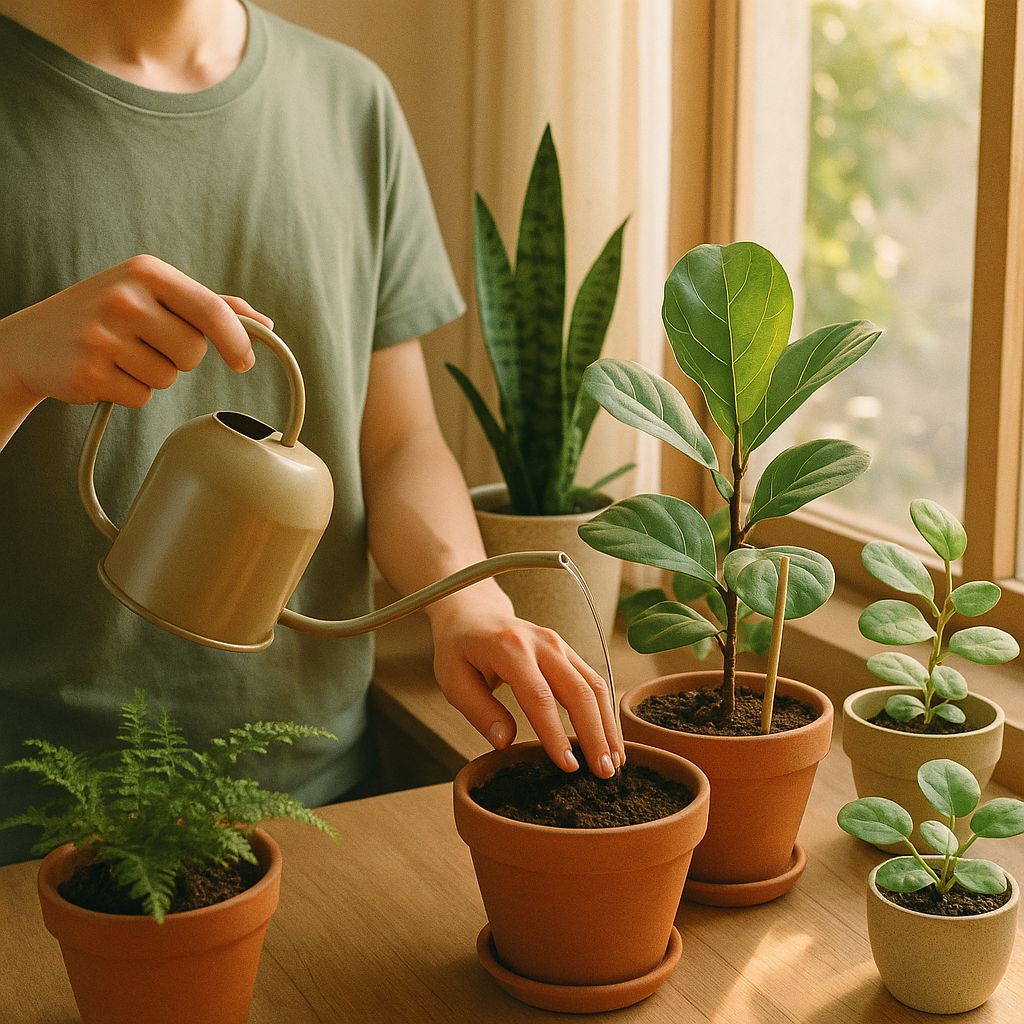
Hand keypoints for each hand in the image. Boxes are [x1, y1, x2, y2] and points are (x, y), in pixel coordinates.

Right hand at [0, 254, 269, 410]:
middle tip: (148, 344)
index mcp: (146, 272)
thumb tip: (264, 323)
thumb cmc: (107, 316)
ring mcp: (103, 335)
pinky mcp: (89, 372)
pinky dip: (130, 392)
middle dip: (181, 358)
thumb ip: (209, 305)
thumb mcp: (153, 294)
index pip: (210, 309)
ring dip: (153, 376)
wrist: (33, 342)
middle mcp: (123, 298)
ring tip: (121, 356)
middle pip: (193, 352)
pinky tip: (105, 372)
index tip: (245, 361)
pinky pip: (141, 397)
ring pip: (168, 378)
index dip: (236, 340)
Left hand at [429, 589, 624, 777]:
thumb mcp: (453, 680)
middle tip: (603, 774)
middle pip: (578, 690)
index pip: (538, 696)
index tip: (568, 766)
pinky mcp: (567, 652)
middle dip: (594, 734)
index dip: (556, 733)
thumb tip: (505, 743)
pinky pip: (593, 681)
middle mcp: (542, 643)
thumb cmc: (460, 648)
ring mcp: (559, 644)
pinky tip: (608, 738)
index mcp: (509, 648)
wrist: (473, 612)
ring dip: (607, 725)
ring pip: (594, 685)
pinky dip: (604, 712)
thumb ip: (480, 711)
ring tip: (615, 763)